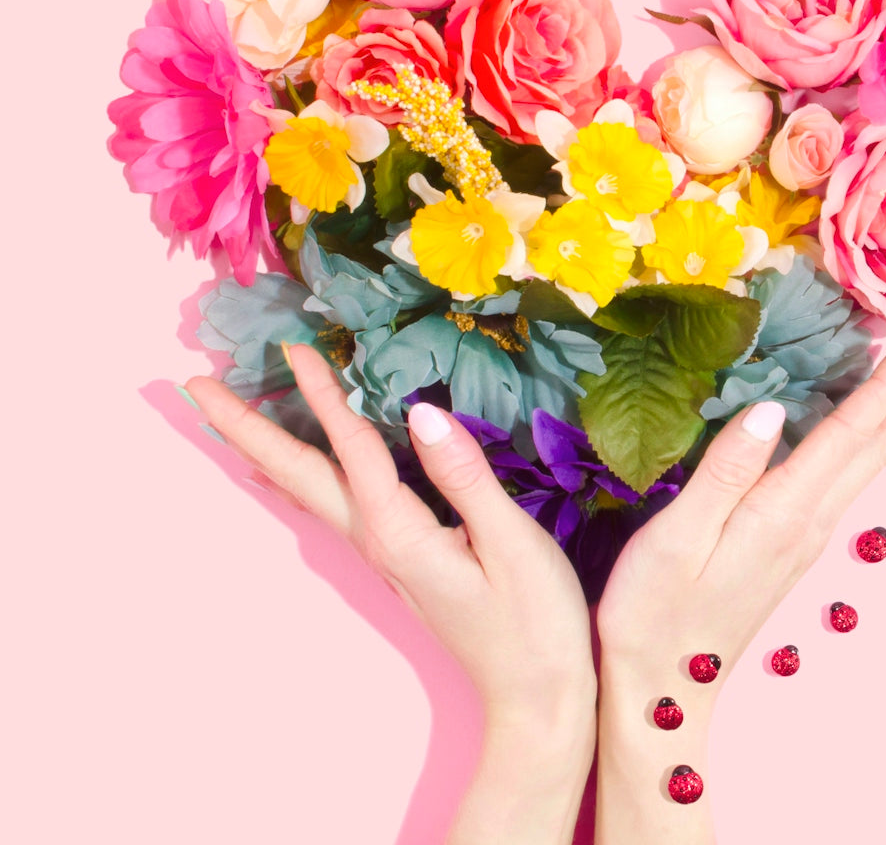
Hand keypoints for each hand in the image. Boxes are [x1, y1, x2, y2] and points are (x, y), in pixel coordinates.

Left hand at [185, 343, 595, 844]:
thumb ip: (465, 475)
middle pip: (297, 474)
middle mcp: (376, 541)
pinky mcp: (398, 558)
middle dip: (245, 426)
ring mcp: (382, 553)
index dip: (322, 392)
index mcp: (400, 531)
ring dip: (262, 448)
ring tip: (224, 419)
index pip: (351, 447)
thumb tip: (420, 412)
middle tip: (195, 385)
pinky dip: (296, 478)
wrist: (534, 697)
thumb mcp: (511, 542)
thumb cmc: (534, 622)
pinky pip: (330, 504)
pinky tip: (284, 476)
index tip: (291, 344)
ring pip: (306, 490)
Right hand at [593, 340, 885, 841]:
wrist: (661, 688)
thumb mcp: (678, 536)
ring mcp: (804, 537)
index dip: (884, 386)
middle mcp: (808, 522)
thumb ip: (725, 470)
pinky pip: (846, 478)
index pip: (846, 435)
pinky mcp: (790, 545)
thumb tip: (771, 407)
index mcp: (783, 512)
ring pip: (868, 464)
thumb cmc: (655, 609)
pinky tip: (869, 433)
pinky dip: (871, 443)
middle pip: (880, 449)